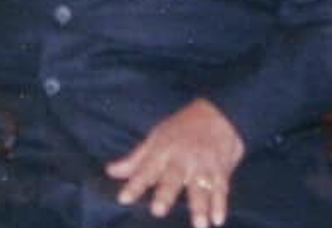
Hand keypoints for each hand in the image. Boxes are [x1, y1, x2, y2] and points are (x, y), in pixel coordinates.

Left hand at [105, 98, 244, 226]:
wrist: (217, 113)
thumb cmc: (181, 128)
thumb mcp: (155, 139)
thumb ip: (135, 160)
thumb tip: (110, 172)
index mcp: (162, 150)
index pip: (144, 170)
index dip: (134, 185)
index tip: (123, 199)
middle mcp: (181, 159)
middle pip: (172, 178)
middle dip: (165, 194)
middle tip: (158, 211)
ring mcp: (202, 164)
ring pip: (200, 187)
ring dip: (199, 206)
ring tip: (199, 225)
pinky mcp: (221, 169)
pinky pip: (221, 188)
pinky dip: (220, 204)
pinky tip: (217, 220)